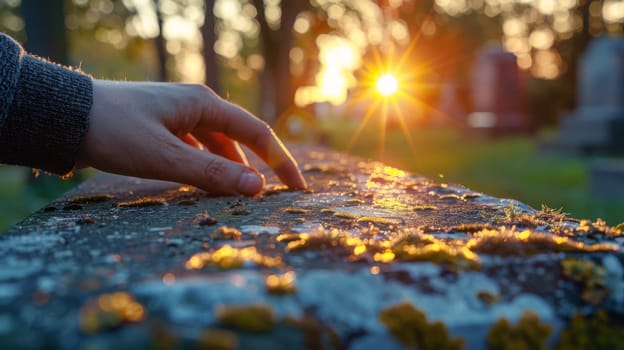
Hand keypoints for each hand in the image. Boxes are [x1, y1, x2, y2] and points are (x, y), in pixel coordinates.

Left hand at [77, 80, 306, 195]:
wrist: (63, 118)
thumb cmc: (114, 132)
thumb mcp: (166, 157)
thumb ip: (213, 173)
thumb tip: (258, 188)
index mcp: (203, 104)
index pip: (257, 133)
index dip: (281, 161)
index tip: (298, 188)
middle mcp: (195, 105)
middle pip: (240, 138)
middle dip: (258, 168)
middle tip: (272, 198)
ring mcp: (178, 116)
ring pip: (217, 146)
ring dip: (230, 171)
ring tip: (238, 197)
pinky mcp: (162, 128)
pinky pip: (196, 149)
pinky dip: (206, 168)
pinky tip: (203, 186)